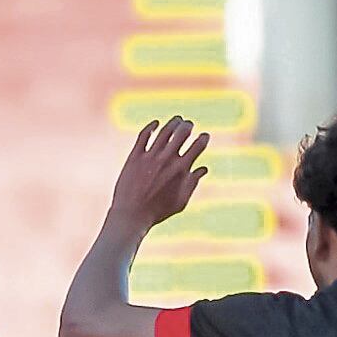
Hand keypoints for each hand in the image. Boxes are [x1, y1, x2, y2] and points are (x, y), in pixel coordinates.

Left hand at [107, 115, 210, 231]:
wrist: (131, 215)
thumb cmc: (157, 212)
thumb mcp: (180, 201)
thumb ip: (193, 183)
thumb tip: (203, 169)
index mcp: (181, 170)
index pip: (197, 146)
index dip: (203, 138)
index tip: (204, 136)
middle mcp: (167, 160)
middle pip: (182, 133)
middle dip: (188, 126)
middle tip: (188, 125)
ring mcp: (150, 156)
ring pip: (164, 131)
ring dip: (173, 123)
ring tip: (177, 120)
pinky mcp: (135, 156)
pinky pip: (144, 135)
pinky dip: (151, 127)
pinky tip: (156, 124)